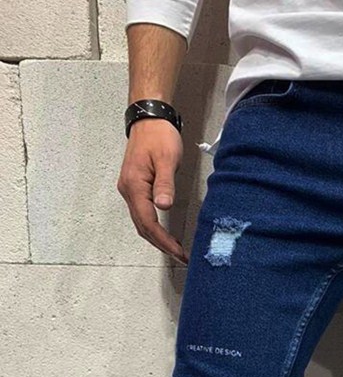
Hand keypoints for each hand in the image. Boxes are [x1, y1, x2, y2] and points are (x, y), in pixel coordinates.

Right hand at [116, 119, 188, 263]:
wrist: (148, 119)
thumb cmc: (159, 137)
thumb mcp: (166, 159)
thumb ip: (165, 184)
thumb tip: (164, 207)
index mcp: (134, 187)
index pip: (148, 222)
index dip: (163, 240)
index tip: (179, 252)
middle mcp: (128, 191)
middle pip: (143, 227)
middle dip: (161, 244)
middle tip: (181, 257)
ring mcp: (130, 190)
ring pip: (142, 223)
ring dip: (157, 239)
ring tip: (175, 250)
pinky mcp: (135, 188)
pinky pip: (143, 214)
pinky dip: (154, 228)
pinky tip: (165, 233)